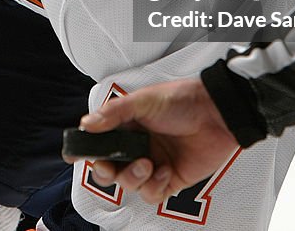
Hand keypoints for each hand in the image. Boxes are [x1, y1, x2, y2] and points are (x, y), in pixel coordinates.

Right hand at [64, 77, 238, 204]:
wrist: (218, 113)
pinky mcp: (170, 179)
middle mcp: (136, 147)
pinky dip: (154, 187)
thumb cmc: (183, 100)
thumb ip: (114, 113)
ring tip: (147, 163)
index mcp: (125, 126)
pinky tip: (164, 171)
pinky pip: (152, 195)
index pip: (98, 143)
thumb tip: (87, 125)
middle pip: (108, 170)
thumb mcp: (144, 100)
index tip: (77, 156)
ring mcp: (152, 164)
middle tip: (109, 164)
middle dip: (105, 171)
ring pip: (128, 185)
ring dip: (133, 178)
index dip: (86, 152)